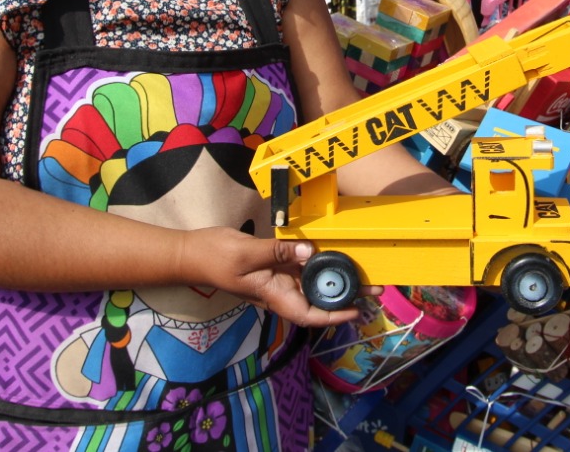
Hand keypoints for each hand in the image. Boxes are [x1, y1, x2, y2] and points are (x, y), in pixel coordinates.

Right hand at [191, 227, 363, 327]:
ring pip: (315, 282)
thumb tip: (308, 251)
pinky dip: (320, 261)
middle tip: (376, 288)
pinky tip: (336, 252)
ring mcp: (279, 278)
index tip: (358, 311)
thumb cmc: (215, 258)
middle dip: (348, 297)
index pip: (310, 314)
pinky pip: (303, 265)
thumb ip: (276, 252)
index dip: (335, 316)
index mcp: (274, 296)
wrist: (193, 253)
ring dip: (338, 279)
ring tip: (366, 274)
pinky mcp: (276, 264)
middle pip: (319, 299)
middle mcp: (281, 291)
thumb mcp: (246, 254)